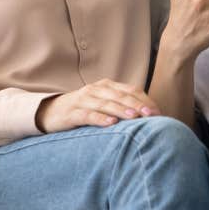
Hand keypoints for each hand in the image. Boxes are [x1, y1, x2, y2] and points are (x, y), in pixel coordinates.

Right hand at [36, 79, 157, 132]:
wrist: (50, 112)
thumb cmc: (83, 110)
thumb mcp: (103, 104)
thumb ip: (122, 106)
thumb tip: (149, 118)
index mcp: (106, 86)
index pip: (130, 91)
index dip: (145, 101)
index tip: (158, 113)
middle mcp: (96, 90)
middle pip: (120, 96)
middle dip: (137, 105)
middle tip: (151, 115)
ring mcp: (83, 100)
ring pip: (106, 104)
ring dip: (121, 111)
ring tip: (135, 118)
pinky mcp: (72, 113)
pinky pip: (88, 115)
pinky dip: (100, 118)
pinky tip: (110, 124)